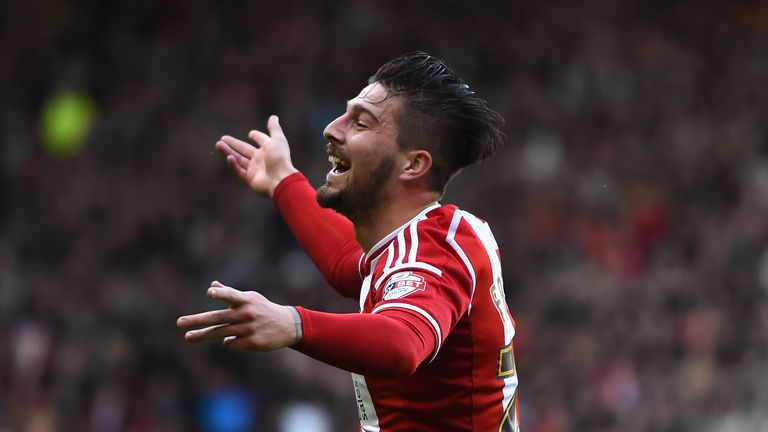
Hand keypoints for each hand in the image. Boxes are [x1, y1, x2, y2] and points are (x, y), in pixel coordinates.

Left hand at [177, 281, 297, 350]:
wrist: (288, 326)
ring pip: (220, 333)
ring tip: (188, 336)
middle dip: (197, 320)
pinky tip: (234, 338)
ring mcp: (249, 329)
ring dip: (202, 335)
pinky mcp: (252, 342)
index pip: (231, 295)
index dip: (221, 293)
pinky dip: (229, 341)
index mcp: (246, 300)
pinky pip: (231, 343)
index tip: (210, 292)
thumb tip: (213, 285)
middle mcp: (246, 314)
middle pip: (218, 318)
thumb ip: (230, 293)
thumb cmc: (264, 309)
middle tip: (179, 323)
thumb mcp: (250, 298)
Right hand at [215, 115, 298, 197]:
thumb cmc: (280, 158)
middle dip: (233, 144)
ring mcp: (255, 170)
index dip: (256, 136)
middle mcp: (261, 159)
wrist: (281, 179)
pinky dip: (233, 165)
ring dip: (228, 152)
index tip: (251, 134)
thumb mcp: (278, 140)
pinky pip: (239, 171)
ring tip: (218, 145)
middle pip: (244, 150)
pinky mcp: (250, 179)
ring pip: (239, 159)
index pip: (261, 141)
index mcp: (269, 149)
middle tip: (222, 139)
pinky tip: (229, 157)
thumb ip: (274, 128)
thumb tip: (274, 117)